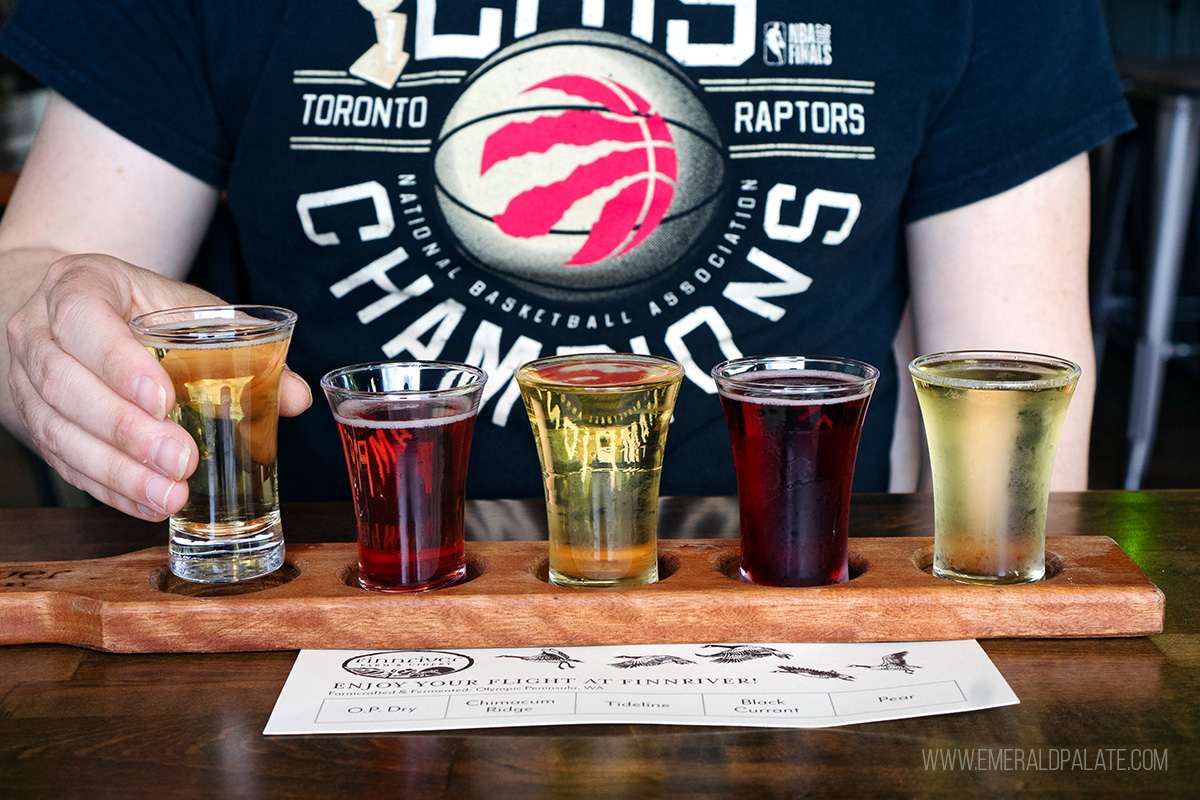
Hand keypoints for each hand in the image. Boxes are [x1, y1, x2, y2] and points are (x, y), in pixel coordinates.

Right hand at [5, 253, 311, 519]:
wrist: (67, 313)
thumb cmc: (139, 309)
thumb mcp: (186, 308)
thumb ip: (243, 344)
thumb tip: (297, 396)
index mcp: (77, 286)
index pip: (84, 321)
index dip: (120, 364)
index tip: (164, 399)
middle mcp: (38, 334)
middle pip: (68, 387)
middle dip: (127, 431)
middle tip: (182, 459)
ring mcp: (27, 384)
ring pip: (61, 432)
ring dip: (119, 472)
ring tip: (171, 496)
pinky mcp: (35, 427)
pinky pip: (65, 464)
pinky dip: (110, 489)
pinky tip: (148, 505)